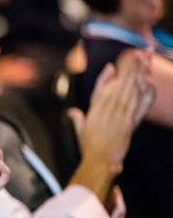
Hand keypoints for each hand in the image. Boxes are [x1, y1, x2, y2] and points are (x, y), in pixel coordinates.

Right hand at [69, 49, 153, 171]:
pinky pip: (136, 103)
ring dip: (136, 76)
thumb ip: (77, 118)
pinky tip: (146, 82)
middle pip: (117, 86)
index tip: (111, 67)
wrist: (99, 160)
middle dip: (127, 70)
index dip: (106, 77)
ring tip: (142, 63)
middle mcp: (105, 110)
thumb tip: (71, 111)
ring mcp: (117, 115)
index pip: (100, 90)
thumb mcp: (80, 130)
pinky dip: (141, 92)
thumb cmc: (89, 147)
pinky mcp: (127, 122)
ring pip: (128, 91)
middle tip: (134, 57)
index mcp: (94, 110)